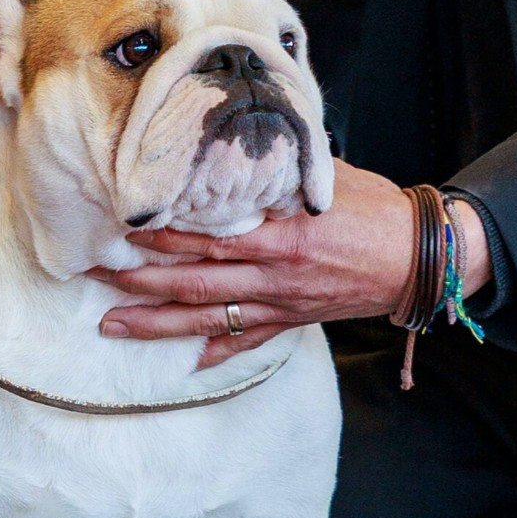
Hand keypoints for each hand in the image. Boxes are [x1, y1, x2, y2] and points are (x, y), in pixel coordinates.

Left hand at [91, 160, 491, 368]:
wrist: (421, 257)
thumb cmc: (375, 208)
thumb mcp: (324, 178)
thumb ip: (275, 171)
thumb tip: (231, 152)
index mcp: (280, 233)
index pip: (208, 235)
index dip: (162, 237)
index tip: (121, 230)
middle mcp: (274, 273)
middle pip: (195, 281)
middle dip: (140, 281)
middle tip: (95, 277)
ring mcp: (282, 303)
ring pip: (209, 318)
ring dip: (158, 324)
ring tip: (112, 326)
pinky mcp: (294, 321)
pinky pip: (251, 341)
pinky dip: (220, 354)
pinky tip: (189, 365)